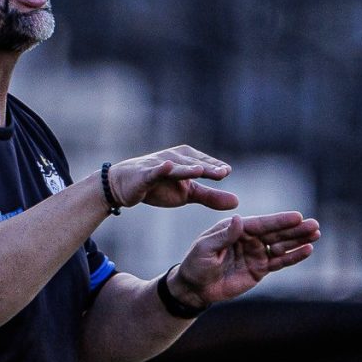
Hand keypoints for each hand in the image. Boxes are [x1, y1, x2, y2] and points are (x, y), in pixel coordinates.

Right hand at [107, 145, 237, 210]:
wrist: (124, 186)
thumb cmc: (159, 187)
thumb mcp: (187, 194)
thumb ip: (211, 197)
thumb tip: (237, 202)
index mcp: (188, 159)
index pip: (205, 164)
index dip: (215, 168)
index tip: (226, 171)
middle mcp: (175, 158)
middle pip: (194, 164)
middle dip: (208, 168)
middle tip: (223, 172)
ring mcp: (159, 165)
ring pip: (177, 167)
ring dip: (187, 168)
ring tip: (200, 170)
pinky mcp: (145, 174)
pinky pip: (154, 171)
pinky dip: (160, 169)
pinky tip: (167, 166)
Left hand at [169, 211, 319, 306]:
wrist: (195, 288)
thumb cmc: (196, 264)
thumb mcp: (206, 248)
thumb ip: (224, 236)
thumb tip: (239, 219)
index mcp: (236, 228)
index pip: (262, 223)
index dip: (279, 221)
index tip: (297, 216)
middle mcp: (250, 238)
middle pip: (276, 232)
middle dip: (295, 229)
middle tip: (314, 225)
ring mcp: (257, 253)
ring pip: (281, 246)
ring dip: (299, 240)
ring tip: (316, 234)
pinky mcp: (260, 269)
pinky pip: (279, 262)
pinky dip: (293, 257)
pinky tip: (307, 250)